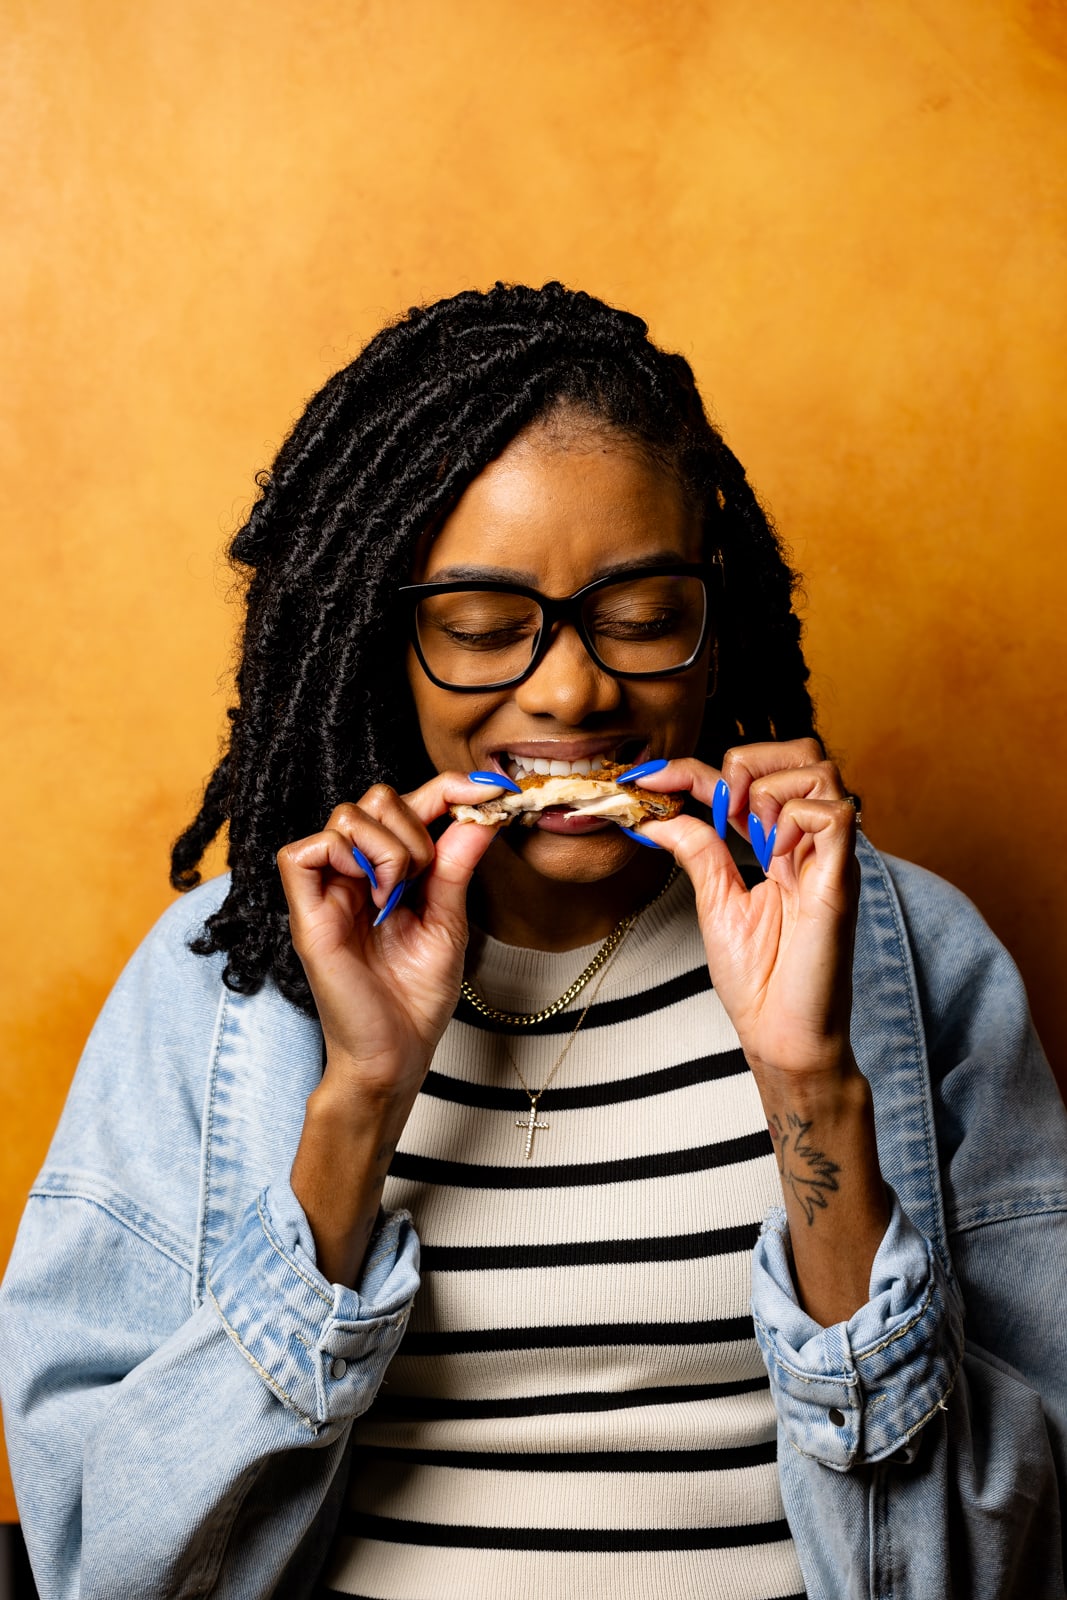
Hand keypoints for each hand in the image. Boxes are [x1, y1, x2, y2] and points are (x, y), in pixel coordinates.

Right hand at [279, 772, 497, 1283]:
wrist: (395, 1054)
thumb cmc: (416, 997)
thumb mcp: (450, 921)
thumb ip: (457, 864)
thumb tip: (482, 812)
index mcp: (391, 869)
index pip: (412, 801)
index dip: (450, 785)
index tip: (493, 786)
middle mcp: (355, 870)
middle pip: (377, 797)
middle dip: (417, 828)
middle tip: (425, 883)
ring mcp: (327, 887)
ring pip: (348, 815)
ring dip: (390, 850)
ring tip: (398, 900)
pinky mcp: (305, 909)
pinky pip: (304, 850)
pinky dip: (346, 860)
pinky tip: (373, 899)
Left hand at [638, 741, 888, 1322]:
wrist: (780, 1033)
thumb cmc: (759, 979)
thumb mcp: (715, 900)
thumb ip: (696, 849)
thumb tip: (654, 816)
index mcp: (782, 844)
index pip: (747, 777)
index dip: (694, 767)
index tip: (646, 778)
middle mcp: (810, 842)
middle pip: (803, 751)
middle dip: (750, 761)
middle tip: (722, 808)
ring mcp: (829, 856)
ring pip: (820, 769)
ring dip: (772, 789)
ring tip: (752, 836)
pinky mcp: (843, 878)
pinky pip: (834, 814)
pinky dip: (795, 820)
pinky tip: (777, 854)